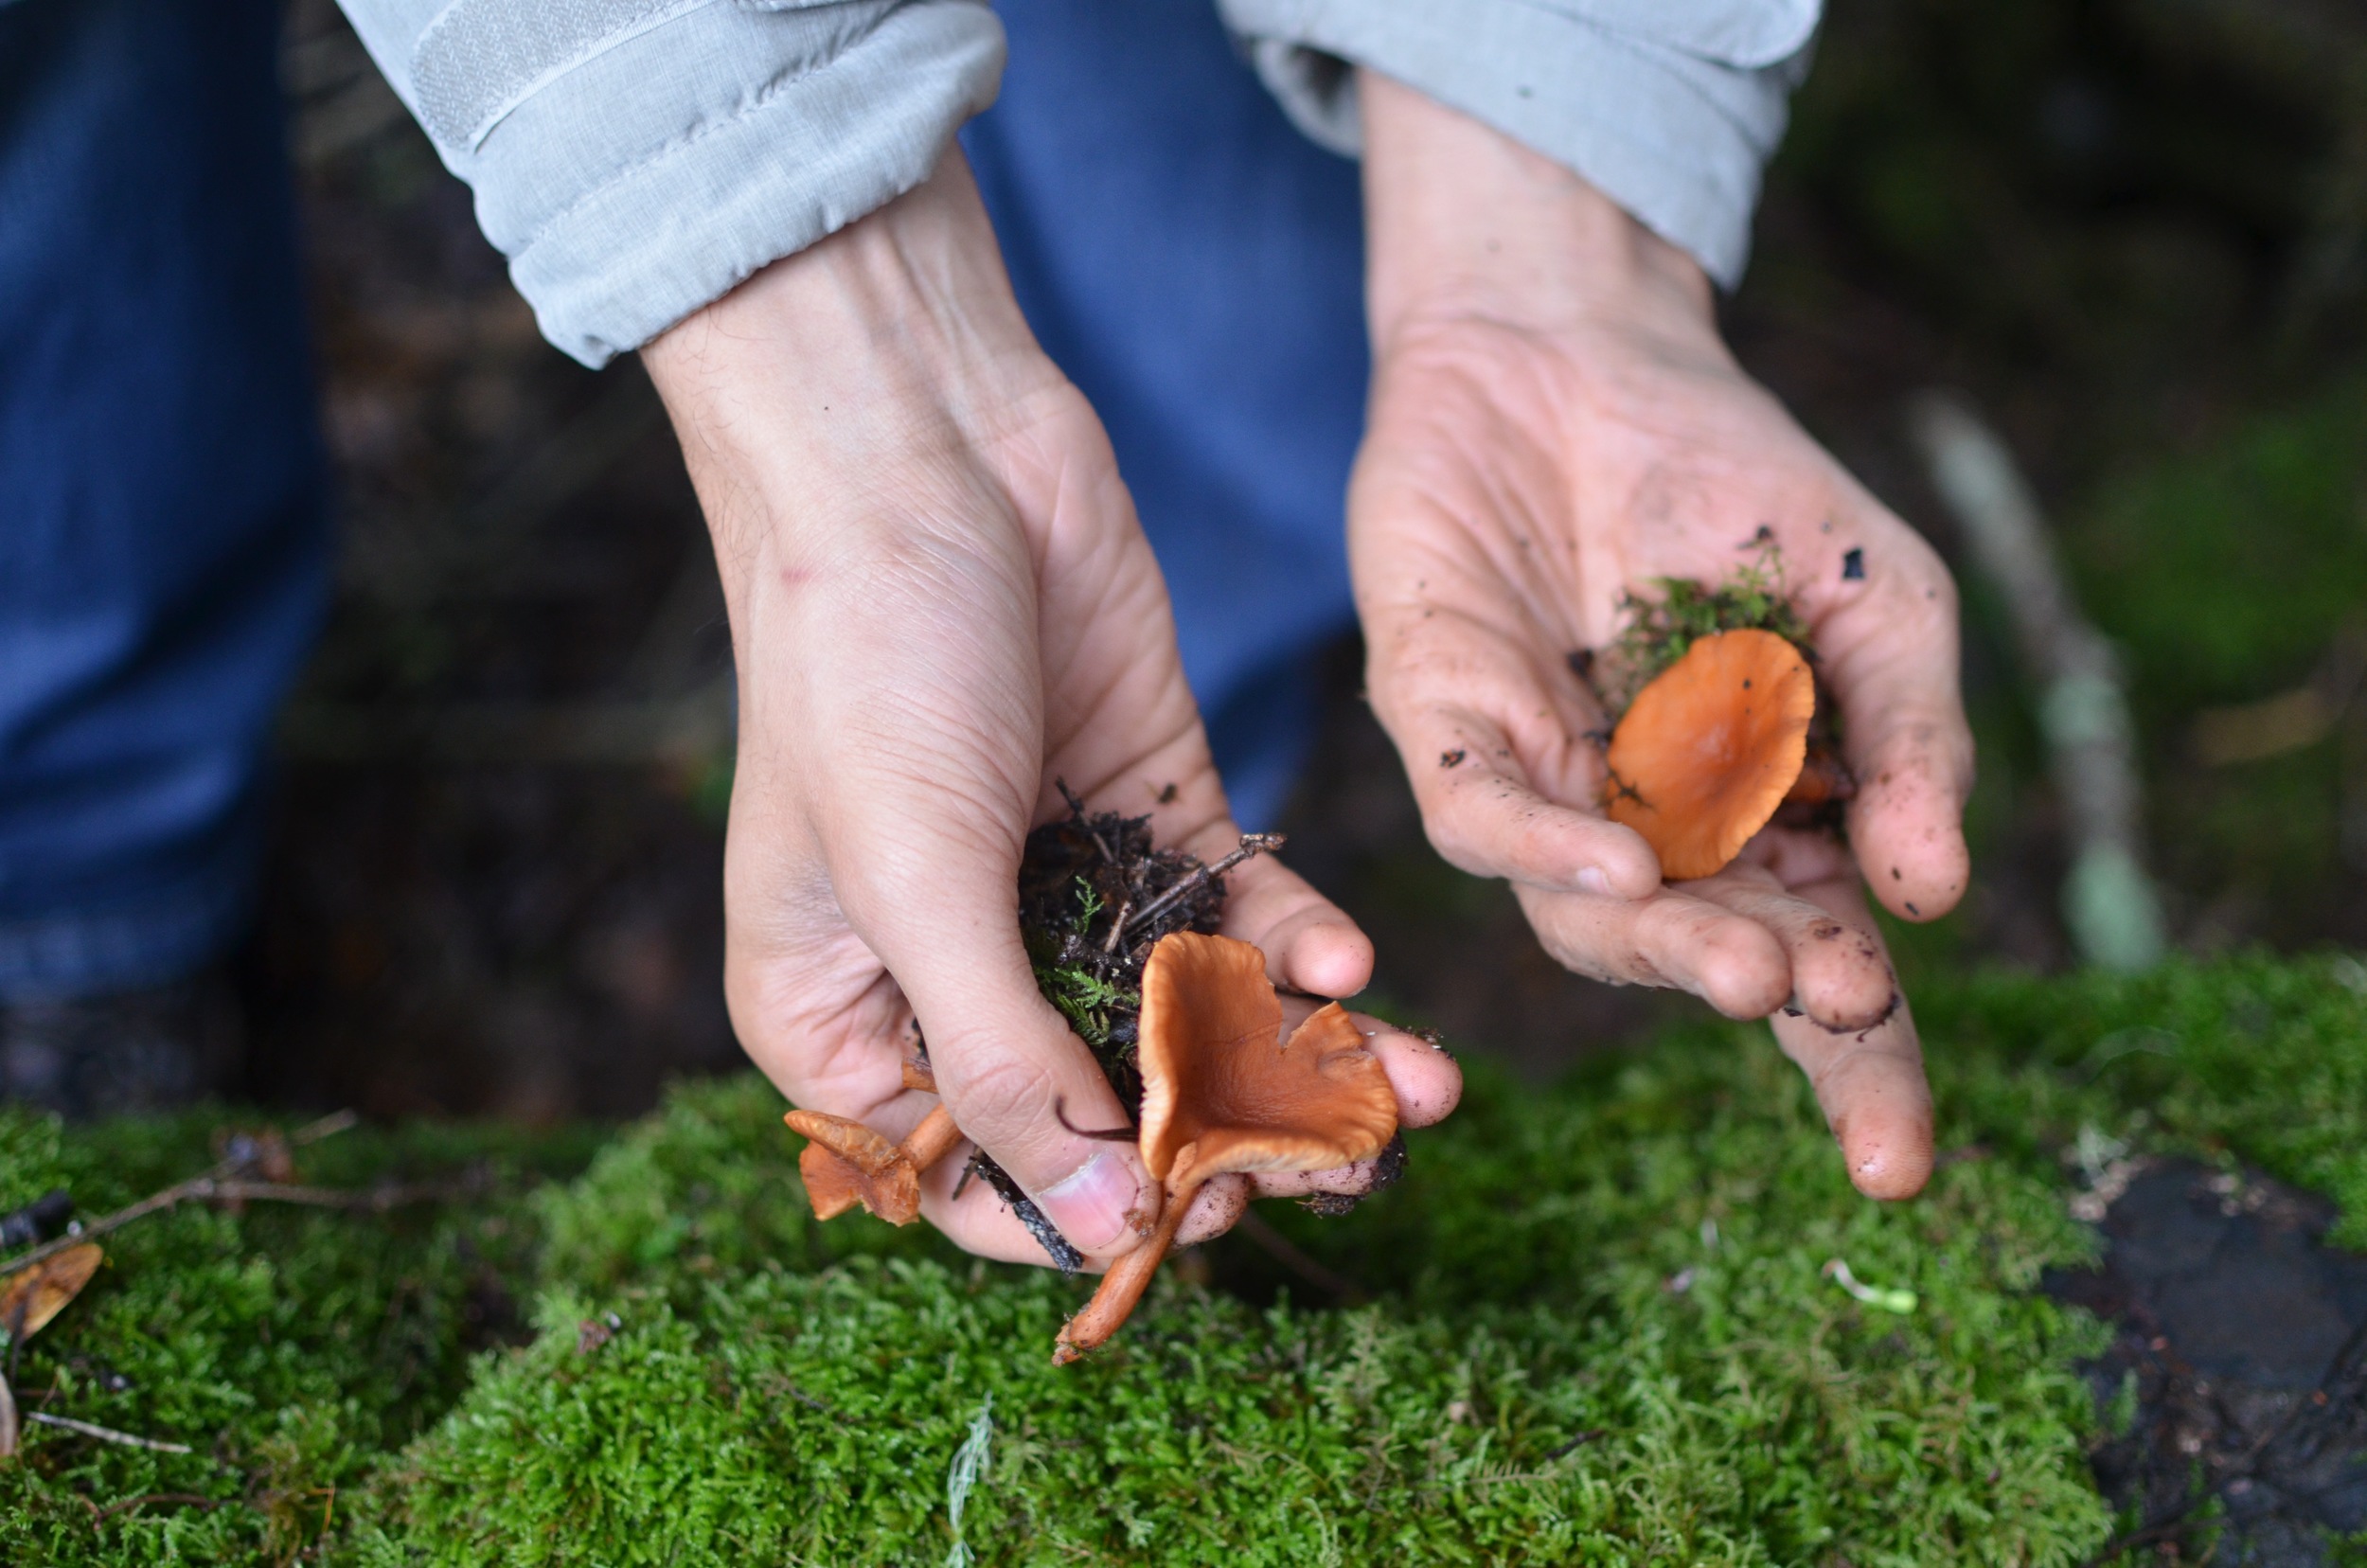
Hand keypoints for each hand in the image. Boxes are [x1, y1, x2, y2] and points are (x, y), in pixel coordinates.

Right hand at [643, 152, 1460, 1266]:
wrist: (923, 450)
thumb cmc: (865, 666)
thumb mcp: (918, 885)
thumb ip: (1008, 1064)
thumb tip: (1096, 1226)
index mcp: (843, 1019)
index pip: (972, 1178)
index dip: (1089, 1216)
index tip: (1201, 1225)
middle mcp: (954, 973)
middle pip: (1106, 1109)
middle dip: (1233, 1141)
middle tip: (1350, 1167)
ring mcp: (1059, 892)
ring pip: (1191, 1017)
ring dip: (1301, 1057)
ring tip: (1420, 1094)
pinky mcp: (1148, 810)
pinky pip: (1234, 907)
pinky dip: (1294, 939)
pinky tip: (1354, 965)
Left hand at [1349, 75, 1970, 1199]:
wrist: (1579, 344)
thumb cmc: (1737, 481)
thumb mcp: (1875, 599)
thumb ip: (1910, 738)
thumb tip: (1937, 895)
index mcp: (1764, 823)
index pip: (1822, 967)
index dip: (1858, 1067)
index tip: (1898, 1165)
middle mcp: (1646, 832)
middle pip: (1701, 954)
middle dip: (1763, 991)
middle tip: (1816, 1000)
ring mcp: (1539, 786)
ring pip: (1581, 913)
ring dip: (1661, 941)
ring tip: (1744, 960)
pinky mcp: (1441, 722)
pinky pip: (1480, 813)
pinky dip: (1543, 844)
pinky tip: (1618, 860)